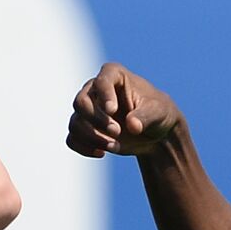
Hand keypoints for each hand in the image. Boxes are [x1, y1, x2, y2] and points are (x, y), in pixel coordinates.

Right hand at [67, 63, 182, 156]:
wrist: (154, 133)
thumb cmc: (158, 113)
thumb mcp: (158, 112)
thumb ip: (145, 116)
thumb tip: (131, 125)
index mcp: (114, 76)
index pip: (101, 81)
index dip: (104, 95)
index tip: (113, 110)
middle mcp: (95, 90)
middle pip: (80, 103)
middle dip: (97, 120)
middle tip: (117, 132)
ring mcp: (88, 110)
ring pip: (75, 122)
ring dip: (92, 137)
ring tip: (115, 146)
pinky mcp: (85, 129)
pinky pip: (72, 139)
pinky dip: (83, 147)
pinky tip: (102, 153)